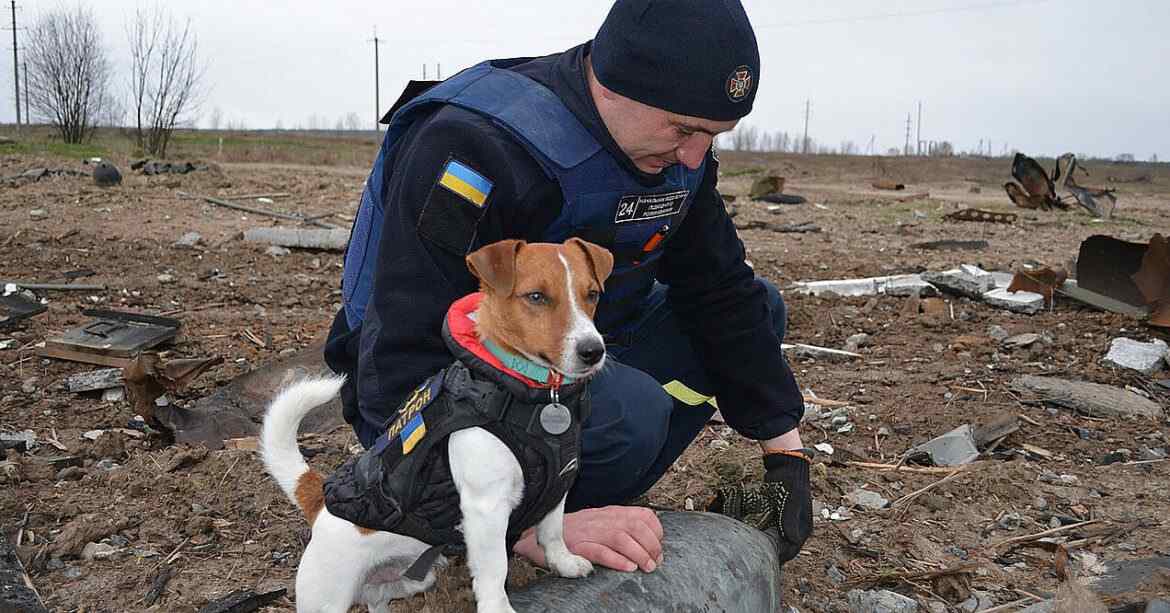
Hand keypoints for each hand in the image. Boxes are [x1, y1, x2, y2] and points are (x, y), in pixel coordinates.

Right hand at [513, 506, 663, 572]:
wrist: (538, 535)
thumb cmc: (572, 533)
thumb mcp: (600, 524)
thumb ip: (620, 528)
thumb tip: (646, 543)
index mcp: (610, 513)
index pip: (642, 515)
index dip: (656, 531)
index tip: (659, 546)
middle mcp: (602, 519)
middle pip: (636, 525)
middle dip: (652, 545)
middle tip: (655, 562)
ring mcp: (590, 532)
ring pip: (621, 537)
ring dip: (639, 553)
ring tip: (646, 567)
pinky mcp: (577, 546)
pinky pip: (600, 551)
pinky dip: (617, 559)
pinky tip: (628, 568)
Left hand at [707, 451, 811, 563]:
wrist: (787, 465)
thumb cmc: (791, 483)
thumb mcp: (791, 502)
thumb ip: (789, 521)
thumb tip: (792, 540)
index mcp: (804, 527)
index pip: (792, 548)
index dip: (780, 556)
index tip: (766, 560)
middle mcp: (797, 527)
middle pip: (784, 546)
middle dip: (772, 552)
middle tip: (755, 557)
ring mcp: (788, 521)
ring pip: (777, 538)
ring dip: (767, 544)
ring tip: (752, 549)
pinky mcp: (778, 515)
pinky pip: (771, 529)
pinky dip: (763, 533)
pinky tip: (751, 536)